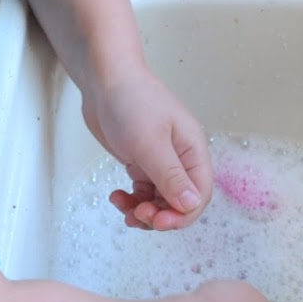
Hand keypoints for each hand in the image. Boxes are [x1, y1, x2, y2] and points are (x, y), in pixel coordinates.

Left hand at [84, 69, 212, 230]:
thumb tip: (191, 205)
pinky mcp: (141, 161)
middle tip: (137, 215)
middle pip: (180, 201)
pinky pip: (143, 191)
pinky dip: (132, 200)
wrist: (103, 79)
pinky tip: (117, 196)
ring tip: (124, 208)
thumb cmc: (131, 102)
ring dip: (144, 211)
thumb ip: (171, 176)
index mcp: (193, 150)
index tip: (158, 222)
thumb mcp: (151, 143)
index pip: (200, 194)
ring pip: (160, 200)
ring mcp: (161, 160)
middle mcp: (181, 158)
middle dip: (160, 215)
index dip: (182, 214)